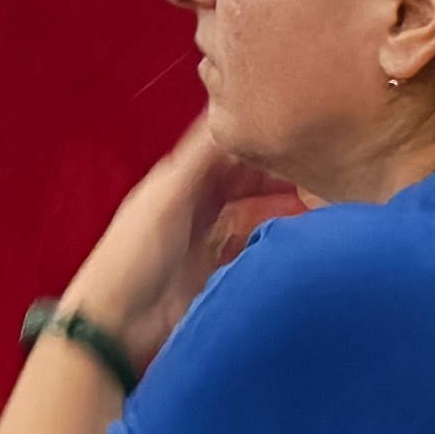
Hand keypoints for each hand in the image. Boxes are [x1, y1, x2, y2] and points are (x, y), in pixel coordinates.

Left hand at [60, 121, 302, 363]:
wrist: (118, 322)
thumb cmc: (133, 254)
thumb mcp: (168, 196)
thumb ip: (201, 157)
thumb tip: (230, 111)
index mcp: (178, 179)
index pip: (222, 148)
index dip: (253, 138)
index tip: (290, 130)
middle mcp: (194, 205)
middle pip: (241, 179)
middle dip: (274, 171)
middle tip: (313, 166)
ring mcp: (207, 240)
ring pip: (251, 212)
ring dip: (278, 204)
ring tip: (316, 196)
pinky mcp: (217, 273)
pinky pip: (252, 248)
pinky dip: (272, 240)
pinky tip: (298, 235)